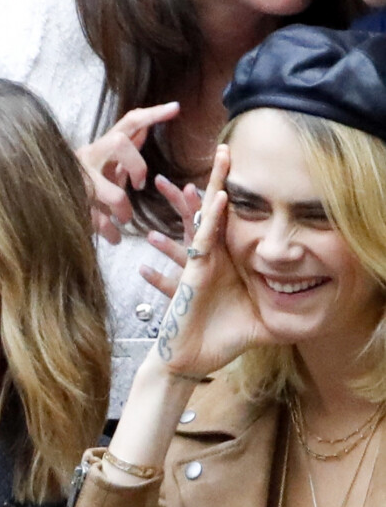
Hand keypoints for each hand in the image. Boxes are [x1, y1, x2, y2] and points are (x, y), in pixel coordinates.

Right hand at [76, 102, 179, 243]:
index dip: (153, 114)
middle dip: (138, 165)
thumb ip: (126, 149)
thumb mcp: (107, 164)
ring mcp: (80, 180)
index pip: (128, 122)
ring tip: (125, 219)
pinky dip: (111, 232)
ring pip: (113, 193)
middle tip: (140, 185)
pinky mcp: (75, 204)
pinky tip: (116, 238)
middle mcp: (89, 156)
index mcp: (101, 145)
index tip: (176, 109)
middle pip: (120, 143)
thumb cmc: (86, 181)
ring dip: (124, 209)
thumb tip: (145, 126)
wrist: (46, 200)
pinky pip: (99, 220)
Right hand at [152, 145, 275, 378]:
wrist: (191, 359)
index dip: (244, 199)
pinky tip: (220, 196)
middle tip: (228, 147)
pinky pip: (204, 239)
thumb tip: (314, 318)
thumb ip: (283, 315)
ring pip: (210, 216)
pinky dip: (212, 217)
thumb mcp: (262, 324)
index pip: (238, 225)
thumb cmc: (221, 339)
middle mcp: (216, 256)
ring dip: (215, 184)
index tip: (252, 173)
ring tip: (220, 155)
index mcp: (231, 264)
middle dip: (223, 179)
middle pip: (220, 211)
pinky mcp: (194, 271)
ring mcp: (204, 261)